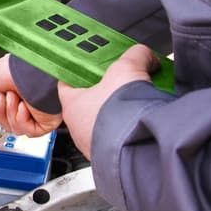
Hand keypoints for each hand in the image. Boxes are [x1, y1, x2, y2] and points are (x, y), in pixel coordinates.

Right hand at [0, 55, 61, 136]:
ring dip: (10, 112)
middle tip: (1, 96)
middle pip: (4, 123)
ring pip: (14, 128)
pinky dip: (21, 118)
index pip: (0, 114)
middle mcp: (24, 104)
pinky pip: (26, 130)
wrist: (29, 72)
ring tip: (14, 97)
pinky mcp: (44, 123)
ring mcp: (34, 114)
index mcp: (14, 94)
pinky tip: (24, 105)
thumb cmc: (14, 70)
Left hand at [58, 44, 158, 158]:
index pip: (67, 83)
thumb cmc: (119, 113)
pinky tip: (144, 119)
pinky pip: (118, 137)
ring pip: (104, 121)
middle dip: (106, 91)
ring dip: (119, 111)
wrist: (138, 146)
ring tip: (138, 100)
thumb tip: (143, 54)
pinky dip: (129, 128)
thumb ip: (135, 56)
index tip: (89, 65)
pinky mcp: (113, 155)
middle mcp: (78, 128)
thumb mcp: (127, 69)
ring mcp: (94, 144)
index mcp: (72, 105)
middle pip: (89, 102)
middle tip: (121, 81)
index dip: (79, 72)